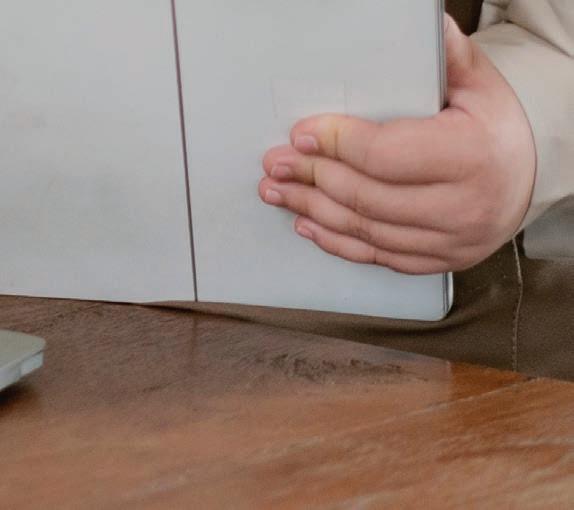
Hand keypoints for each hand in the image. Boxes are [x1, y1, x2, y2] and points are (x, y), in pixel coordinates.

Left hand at [259, 15, 535, 274]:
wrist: (525, 182)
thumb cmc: (496, 132)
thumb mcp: (480, 88)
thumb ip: (448, 60)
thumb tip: (425, 26)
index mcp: (471, 158)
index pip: (385, 155)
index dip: (336, 144)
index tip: (302, 133)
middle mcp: (460, 208)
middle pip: (366, 196)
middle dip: (312, 178)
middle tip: (277, 165)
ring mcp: (447, 242)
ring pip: (365, 230)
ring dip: (313, 211)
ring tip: (279, 194)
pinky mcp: (435, 261)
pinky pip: (377, 257)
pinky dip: (337, 242)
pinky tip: (309, 225)